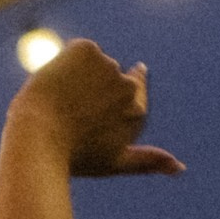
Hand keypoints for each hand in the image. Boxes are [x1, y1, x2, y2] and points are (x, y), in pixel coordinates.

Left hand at [10, 39, 183, 177]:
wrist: (38, 137)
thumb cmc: (73, 156)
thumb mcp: (113, 162)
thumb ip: (147, 161)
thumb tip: (181, 168)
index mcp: (137, 112)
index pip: (136, 88)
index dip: (115, 90)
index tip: (106, 89)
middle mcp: (128, 87)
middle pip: (111, 77)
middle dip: (92, 88)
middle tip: (69, 110)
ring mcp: (109, 66)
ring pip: (92, 65)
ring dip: (76, 77)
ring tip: (58, 103)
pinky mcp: (87, 50)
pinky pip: (77, 52)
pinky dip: (64, 63)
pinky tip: (54, 84)